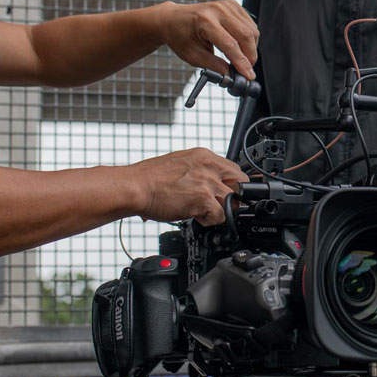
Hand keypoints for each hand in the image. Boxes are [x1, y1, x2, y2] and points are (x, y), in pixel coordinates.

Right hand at [133, 148, 247, 225]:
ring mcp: (207, 182)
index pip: (234, 169)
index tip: (225, 193)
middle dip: (233, 196)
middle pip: (241, 182)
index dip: (231, 185)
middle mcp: (209, 166)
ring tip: (201, 210)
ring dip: (219, 210)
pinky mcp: (203, 198)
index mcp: (204, 156)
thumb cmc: (150, 179)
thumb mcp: (181, 164)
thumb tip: (209, 183)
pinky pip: (220, 216)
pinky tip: (194, 216)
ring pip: (233, 201)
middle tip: (218, 204)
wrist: (135, 187)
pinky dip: (209, 221)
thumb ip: (199, 171)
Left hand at [156, 0, 258, 80]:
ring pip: (252, 30)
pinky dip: (249, 38)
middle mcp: (218, 10)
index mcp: (205, 21)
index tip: (248, 75)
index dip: (242, 62)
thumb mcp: (194, 56)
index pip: (231, 45)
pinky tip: (240, 45)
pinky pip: (250, 24)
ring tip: (241, 58)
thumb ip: (215, 66)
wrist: (173, 19)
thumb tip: (232, 75)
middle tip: (246, 69)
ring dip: (251, 48)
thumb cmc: (180, 35)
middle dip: (250, 56)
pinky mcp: (233, 5)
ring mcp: (227, 5)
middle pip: (246, 36)